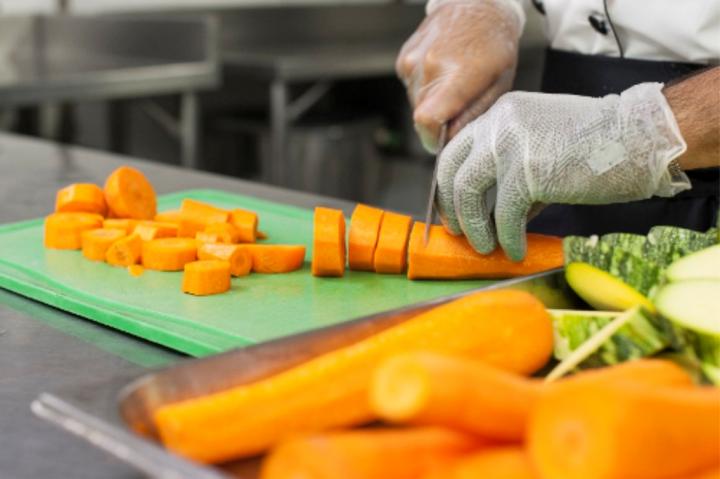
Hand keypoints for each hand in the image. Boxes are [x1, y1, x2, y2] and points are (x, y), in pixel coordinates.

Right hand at [396, 0, 523, 151]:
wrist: (476, 4)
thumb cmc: (494, 43)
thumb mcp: (498, 83)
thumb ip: (473, 115)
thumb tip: (450, 140)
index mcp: (456, 75)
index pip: (426, 121)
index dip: (432, 139)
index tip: (441, 141)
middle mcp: (429, 68)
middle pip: (421, 116)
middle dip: (437, 121)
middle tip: (457, 106)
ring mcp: (412, 61)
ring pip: (415, 102)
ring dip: (431, 102)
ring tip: (451, 82)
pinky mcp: (404, 58)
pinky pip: (410, 87)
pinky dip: (423, 87)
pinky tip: (440, 71)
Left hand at [437, 82, 690, 260]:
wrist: (640, 137)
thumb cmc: (600, 146)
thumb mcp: (543, 146)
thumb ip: (512, 171)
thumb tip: (491, 213)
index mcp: (501, 113)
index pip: (457, 148)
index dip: (448, 183)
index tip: (452, 208)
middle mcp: (499, 122)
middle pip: (451, 168)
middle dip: (450, 206)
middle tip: (459, 232)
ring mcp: (511, 143)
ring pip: (468, 191)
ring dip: (474, 226)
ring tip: (486, 247)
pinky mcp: (528, 170)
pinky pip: (505, 213)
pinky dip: (507, 237)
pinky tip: (514, 250)